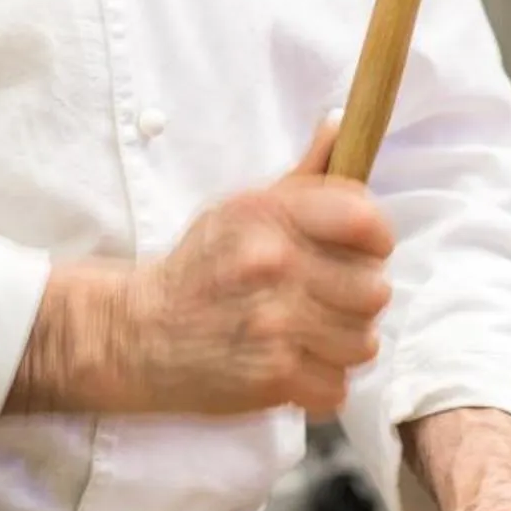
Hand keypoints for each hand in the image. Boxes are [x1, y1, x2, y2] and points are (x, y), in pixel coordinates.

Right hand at [7, 123, 393, 418]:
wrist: (136, 332)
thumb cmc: (200, 268)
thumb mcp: (243, 209)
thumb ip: (305, 175)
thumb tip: (343, 123)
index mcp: (271, 214)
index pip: (367, 221)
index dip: (374, 240)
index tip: (359, 252)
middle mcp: (274, 263)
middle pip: (375, 289)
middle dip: (356, 299)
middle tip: (326, 299)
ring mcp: (274, 323)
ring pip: (363, 342)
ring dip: (341, 344)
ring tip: (308, 334)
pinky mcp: (271, 377)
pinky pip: (337, 387)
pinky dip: (319, 383)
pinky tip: (293, 365)